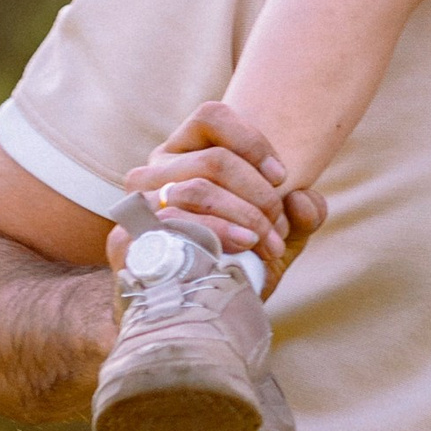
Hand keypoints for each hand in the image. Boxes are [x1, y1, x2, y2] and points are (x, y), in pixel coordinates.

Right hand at [114, 101, 325, 290]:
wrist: (195, 313)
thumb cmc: (240, 263)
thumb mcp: (280, 234)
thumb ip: (303, 213)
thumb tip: (299, 200)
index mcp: (184, 154)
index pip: (211, 116)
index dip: (252, 141)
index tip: (281, 176)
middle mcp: (155, 171)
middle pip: (215, 159)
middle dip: (258, 194)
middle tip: (278, 226)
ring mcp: (137, 204)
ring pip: (198, 189)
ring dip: (245, 216)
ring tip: (267, 243)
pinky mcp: (126, 237)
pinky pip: (176, 222)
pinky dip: (219, 233)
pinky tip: (243, 247)